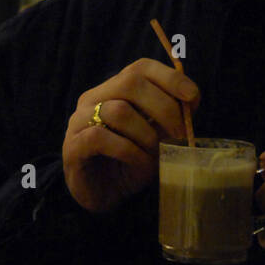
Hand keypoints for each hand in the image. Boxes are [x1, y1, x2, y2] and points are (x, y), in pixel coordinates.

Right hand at [62, 58, 200, 213]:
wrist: (101, 196)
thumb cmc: (129, 164)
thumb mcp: (155, 137)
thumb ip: (168, 117)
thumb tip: (190, 102)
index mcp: (113, 90)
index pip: (140, 68)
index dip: (170, 77)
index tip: (193, 97)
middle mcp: (93, 99)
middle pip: (129, 82)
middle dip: (163, 107)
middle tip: (179, 133)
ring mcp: (79, 121)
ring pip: (117, 110)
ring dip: (146, 134)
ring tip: (155, 154)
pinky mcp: (72, 146)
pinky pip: (100, 137)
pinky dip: (128, 151)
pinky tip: (138, 164)